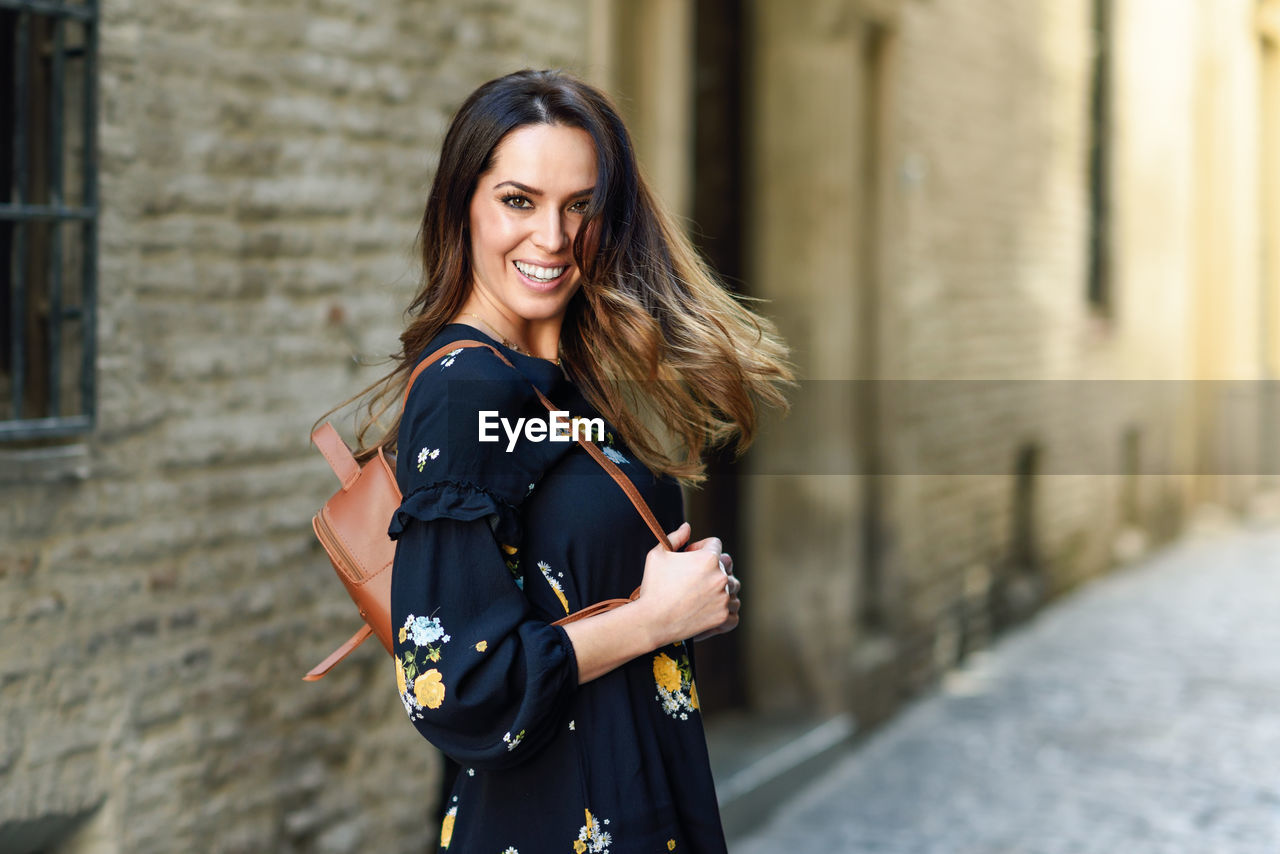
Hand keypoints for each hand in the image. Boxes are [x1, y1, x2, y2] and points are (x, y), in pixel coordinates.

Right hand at [635, 523, 738, 647]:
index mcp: (709, 558)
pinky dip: (726, 611)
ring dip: (722, 588)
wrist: (652, 621)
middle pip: (727, 565)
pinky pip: (734, 612)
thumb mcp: (658, 554)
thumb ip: (675, 537)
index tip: (688, 557)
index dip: (700, 547)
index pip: (715, 544)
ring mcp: (724, 598)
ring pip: (733, 588)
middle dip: (712, 567)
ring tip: (703, 594)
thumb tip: (687, 527)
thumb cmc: (653, 586)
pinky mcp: (722, 617)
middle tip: (694, 577)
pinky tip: (713, 609)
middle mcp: (721, 577)